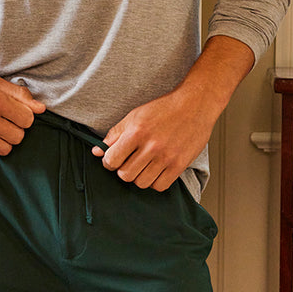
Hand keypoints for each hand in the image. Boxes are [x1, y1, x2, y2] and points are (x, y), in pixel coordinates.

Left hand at [93, 88, 214, 190]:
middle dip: (123, 170)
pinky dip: (155, 182)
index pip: (112, 160)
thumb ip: (115, 134)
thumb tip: (97, 152)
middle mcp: (151, 146)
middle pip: (125, 175)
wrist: (195, 105)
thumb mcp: (135, 116)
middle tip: (129, 162)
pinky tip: (156, 171)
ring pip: (141, 183)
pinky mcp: (179, 165)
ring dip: (139, 177)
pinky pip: (160, 186)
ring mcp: (166, 157)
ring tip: (144, 166)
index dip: (109, 162)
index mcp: (136, 132)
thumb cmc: (164, 109)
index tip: (113, 159)